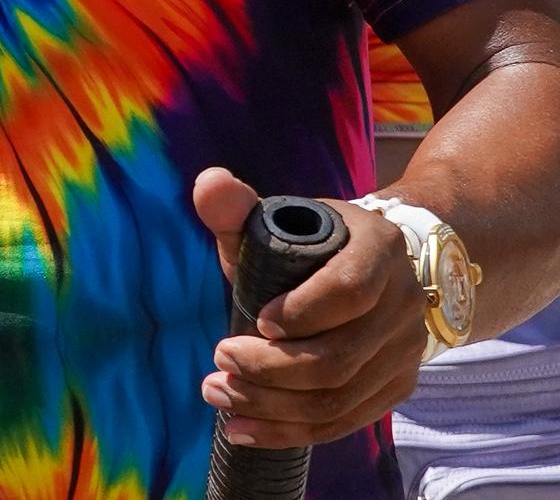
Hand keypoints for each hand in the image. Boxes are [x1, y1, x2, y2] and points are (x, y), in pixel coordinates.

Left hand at [193, 169, 428, 444]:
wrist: (375, 266)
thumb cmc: (311, 243)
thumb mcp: (276, 218)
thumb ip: (236, 207)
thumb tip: (209, 183)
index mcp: (379, 248)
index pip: (350, 289)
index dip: (303, 311)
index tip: (256, 319)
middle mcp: (404, 302)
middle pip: (340, 356)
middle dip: (271, 368)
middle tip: (219, 360)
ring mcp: (406, 350)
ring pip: (341, 397)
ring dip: (273, 406)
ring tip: (219, 394)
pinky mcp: (396, 386)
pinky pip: (346, 421)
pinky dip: (292, 431)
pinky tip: (244, 429)